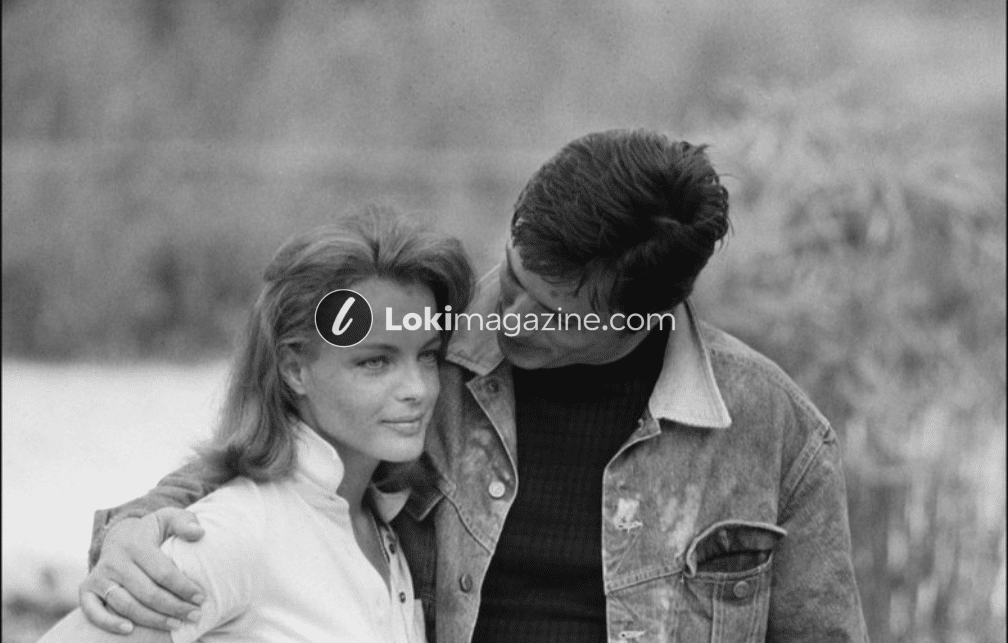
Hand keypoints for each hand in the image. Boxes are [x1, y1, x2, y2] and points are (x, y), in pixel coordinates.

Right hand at [79, 508, 205, 633]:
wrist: (119, 535)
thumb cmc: (153, 531)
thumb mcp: (169, 519)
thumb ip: (186, 522)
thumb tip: (200, 533)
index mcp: (136, 544)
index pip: (163, 572)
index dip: (183, 587)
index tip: (201, 598)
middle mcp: (115, 561)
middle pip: (147, 592)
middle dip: (174, 607)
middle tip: (195, 615)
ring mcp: (99, 576)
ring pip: (126, 605)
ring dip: (152, 619)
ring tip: (176, 625)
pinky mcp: (87, 589)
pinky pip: (92, 612)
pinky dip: (109, 623)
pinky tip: (130, 630)